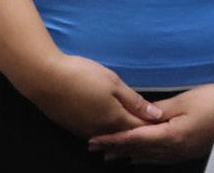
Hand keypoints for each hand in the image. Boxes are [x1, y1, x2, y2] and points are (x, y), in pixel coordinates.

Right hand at [19, 52, 162, 137]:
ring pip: (110, 137)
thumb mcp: (114, 83)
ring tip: (137, 133)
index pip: (141, 128)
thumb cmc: (82, 76)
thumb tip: (155, 115)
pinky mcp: (73, 127)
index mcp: (114, 119)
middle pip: (125, 136)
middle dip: (141, 135)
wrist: (44, 78)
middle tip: (156, 133)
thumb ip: (134, 101)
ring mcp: (85, 131)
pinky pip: (96, 134)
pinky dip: (108, 134)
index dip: (154, 127)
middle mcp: (100, 130)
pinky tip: (112, 130)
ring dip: (123, 136)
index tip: (168, 126)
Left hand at [88, 81, 213, 163]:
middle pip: (139, 151)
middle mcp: (174, 149)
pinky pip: (162, 157)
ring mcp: (183, 152)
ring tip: (112, 154)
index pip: (135, 139)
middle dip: (117, 149)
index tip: (94, 140)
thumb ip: (160, 110)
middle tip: (95, 148)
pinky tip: (141, 156)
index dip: (113, 140)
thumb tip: (139, 116)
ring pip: (150, 157)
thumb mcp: (185, 100)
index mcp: (171, 136)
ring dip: (129, 154)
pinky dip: (147, 156)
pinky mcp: (190, 150)